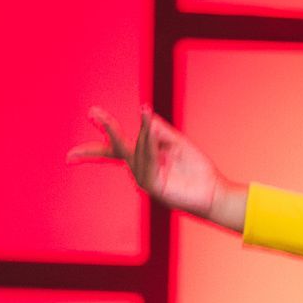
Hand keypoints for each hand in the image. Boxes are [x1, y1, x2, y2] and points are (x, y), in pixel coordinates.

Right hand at [66, 103, 225, 220]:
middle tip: (92, 112)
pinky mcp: (153, 186)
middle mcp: (139, 168)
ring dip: (148, 135)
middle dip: (107, 129)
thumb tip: (146, 117)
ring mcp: (144, 179)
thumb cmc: (195, 168)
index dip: (103, 131)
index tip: (90, 114)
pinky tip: (155, 135)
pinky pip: (149, 160)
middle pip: (117, 147)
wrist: (212, 190)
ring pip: (139, 148)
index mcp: (143, 157)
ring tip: (151, 118)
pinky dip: (153, 147)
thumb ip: (160, 129)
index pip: (116, 146)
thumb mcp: (176, 142)